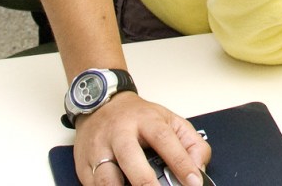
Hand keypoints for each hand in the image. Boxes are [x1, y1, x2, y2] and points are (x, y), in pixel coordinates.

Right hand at [74, 91, 210, 185]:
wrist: (101, 104)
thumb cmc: (138, 117)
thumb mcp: (170, 120)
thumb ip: (190, 142)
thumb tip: (198, 168)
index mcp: (146, 120)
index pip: (165, 140)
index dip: (181, 162)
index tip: (193, 182)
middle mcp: (120, 133)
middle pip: (131, 159)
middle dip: (146, 183)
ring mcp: (98, 149)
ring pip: (106, 178)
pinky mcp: (83, 164)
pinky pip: (93, 185)